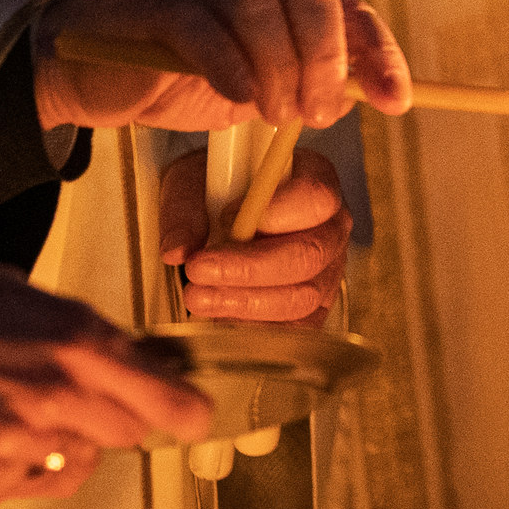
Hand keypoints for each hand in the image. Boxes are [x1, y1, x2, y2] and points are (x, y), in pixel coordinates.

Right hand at [0, 248, 209, 508]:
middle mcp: (56, 394)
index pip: (166, 399)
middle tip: (84, 397)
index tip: (186, 408)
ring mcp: (13, 442)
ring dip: (58, 438)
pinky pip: (15, 479)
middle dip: (116, 416)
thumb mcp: (15, 289)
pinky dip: (4, 459)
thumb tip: (108, 346)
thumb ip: (70, 324)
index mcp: (75, 338)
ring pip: (72, 458)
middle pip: (127, 434)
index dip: (181, 407)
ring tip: (10, 404)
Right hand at [33, 0, 409, 131]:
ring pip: (260, 8)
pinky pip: (205, 28)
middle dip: (325, 60)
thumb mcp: (256, 85)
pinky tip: (239, 100)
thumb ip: (303, 82)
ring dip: (279, 70)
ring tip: (272, 113)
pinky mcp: (158, 7)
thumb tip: (360, 93)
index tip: (398, 99)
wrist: (90, 75)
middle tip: (315, 113)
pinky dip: (232, 67)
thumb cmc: (178, 78)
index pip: (344, 4)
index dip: (377, 50)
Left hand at [160, 146, 351, 322]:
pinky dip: (257, 329)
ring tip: (200, 298)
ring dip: (245, 303)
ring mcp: (328, 270)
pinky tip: (221, 318)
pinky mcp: (315, 308)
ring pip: (301, 297)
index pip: (314, 197)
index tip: (226, 219)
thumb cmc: (218, 190)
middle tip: (199, 270)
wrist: (225, 215)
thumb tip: (177, 250)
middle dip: (249, 269)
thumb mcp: (194, 181)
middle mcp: (331, 227)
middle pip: (307, 254)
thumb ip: (185, 209)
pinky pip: (296, 329)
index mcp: (315, 179)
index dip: (271, 212)